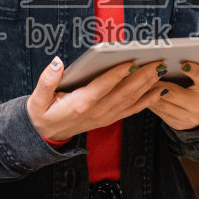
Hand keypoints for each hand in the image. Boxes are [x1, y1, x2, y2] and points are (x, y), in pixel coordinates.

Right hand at [26, 56, 164, 142]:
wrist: (46, 136)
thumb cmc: (43, 114)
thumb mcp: (37, 99)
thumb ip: (46, 80)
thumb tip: (57, 63)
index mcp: (80, 104)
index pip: (103, 86)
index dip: (118, 74)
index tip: (131, 62)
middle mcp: (96, 111)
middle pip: (123, 93)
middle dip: (142, 76)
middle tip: (157, 62)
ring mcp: (105, 117)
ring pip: (131, 100)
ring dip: (147, 86)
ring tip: (161, 71)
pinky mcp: (109, 119)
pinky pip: (131, 110)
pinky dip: (147, 101)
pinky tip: (159, 91)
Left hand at [146, 61, 198, 130]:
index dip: (193, 71)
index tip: (183, 63)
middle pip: (173, 93)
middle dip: (157, 81)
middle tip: (147, 70)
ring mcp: (187, 118)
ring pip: (162, 104)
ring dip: (149, 91)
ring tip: (141, 80)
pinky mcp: (177, 124)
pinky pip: (159, 112)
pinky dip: (149, 101)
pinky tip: (143, 92)